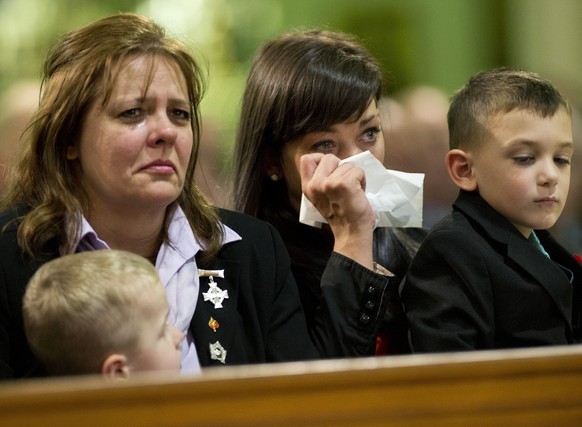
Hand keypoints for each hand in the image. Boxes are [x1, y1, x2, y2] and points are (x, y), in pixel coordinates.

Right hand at [300, 153, 374, 269]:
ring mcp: (329, 184)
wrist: (351, 232)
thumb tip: (332, 163)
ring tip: (352, 192)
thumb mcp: (320, 198)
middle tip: (344, 184)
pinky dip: (362, 180)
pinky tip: (359, 193)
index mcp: (308, 188)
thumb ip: (319, 180)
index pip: (306, 159)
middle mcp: (315, 185)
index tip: (331, 170)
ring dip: (353, 176)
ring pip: (346, 164)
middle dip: (340, 167)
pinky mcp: (345, 184)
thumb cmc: (341, 215)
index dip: (320, 159)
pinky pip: (357, 171)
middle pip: (328, 157)